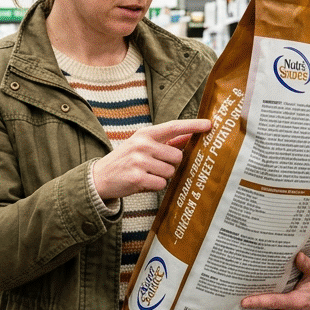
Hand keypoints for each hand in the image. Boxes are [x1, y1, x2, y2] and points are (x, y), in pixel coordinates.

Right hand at [91, 119, 210, 200]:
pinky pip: (161, 183)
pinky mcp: (138, 177)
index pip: (174, 126)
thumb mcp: (142, 145)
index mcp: (145, 134)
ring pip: (171, 172)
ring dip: (162, 176)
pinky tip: (142, 182)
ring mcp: (139, 161)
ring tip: (146, 174)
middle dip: (172, 164)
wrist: (100, 177)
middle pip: (177, 156)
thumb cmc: (126, 160)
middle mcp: (142, 144)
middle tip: (155, 166)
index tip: (209, 124)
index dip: (193, 125)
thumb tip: (189, 137)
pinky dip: (155, 185)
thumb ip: (166, 142)